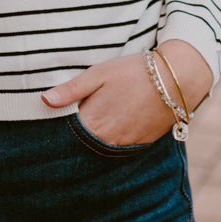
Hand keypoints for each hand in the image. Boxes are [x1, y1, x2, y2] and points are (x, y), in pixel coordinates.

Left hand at [41, 38, 212, 144]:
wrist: (176, 80)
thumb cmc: (134, 72)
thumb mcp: (99, 74)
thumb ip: (71, 90)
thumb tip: (44, 100)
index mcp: (94, 122)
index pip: (66, 136)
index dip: (56, 132)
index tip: (45, 131)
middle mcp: (108, 139)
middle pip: (82, 146)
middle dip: (73, 140)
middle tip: (65, 133)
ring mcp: (126, 144)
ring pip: (101, 149)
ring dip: (93, 142)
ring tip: (89, 130)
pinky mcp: (141, 144)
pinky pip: (119, 149)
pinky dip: (111, 143)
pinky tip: (110, 130)